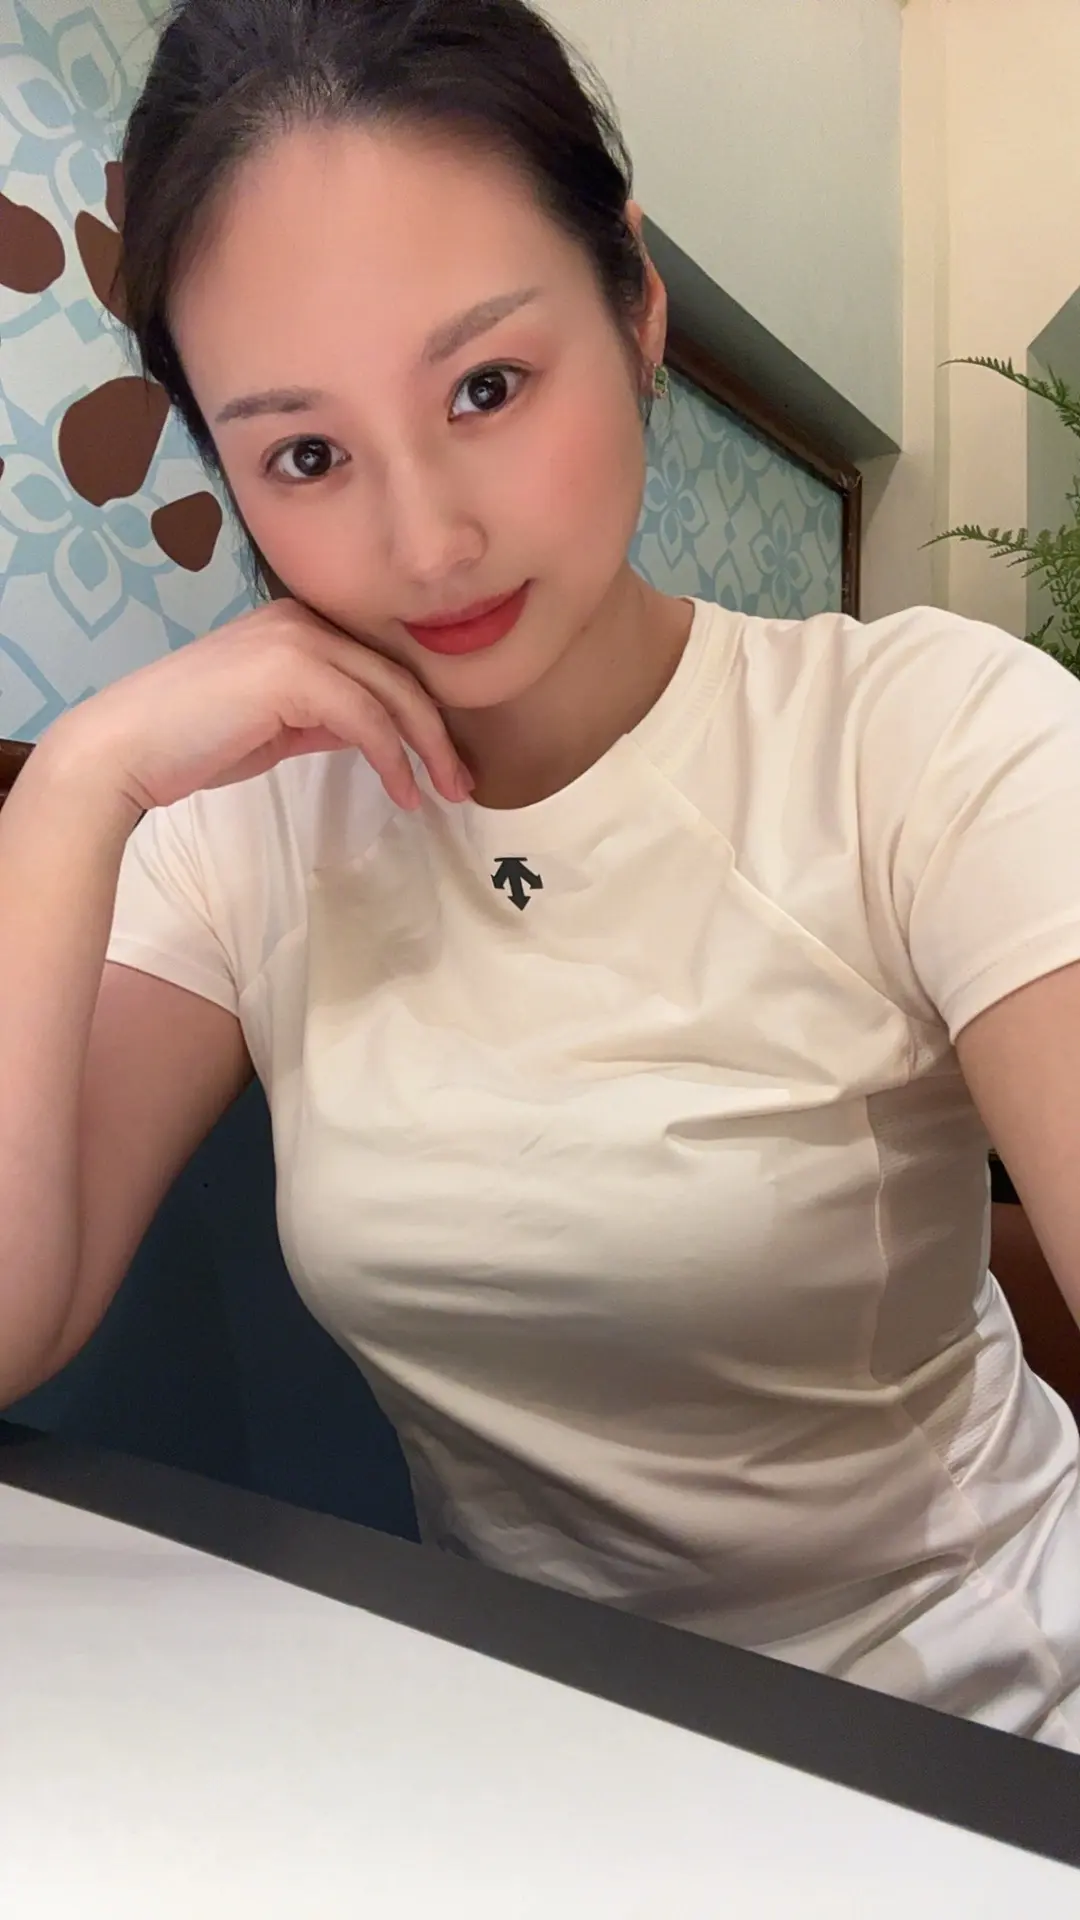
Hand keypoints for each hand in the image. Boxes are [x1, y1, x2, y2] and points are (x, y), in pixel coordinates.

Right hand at [37, 599, 471, 816]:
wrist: (127, 748)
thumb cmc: (192, 742)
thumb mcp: (276, 724)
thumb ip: (326, 718)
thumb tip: (376, 736)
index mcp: (299, 623)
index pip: (380, 663)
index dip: (421, 712)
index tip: (444, 760)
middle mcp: (303, 619)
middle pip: (398, 674)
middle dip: (437, 732)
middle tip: (462, 781)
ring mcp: (299, 640)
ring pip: (392, 694)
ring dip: (427, 750)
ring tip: (446, 793)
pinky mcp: (294, 674)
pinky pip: (367, 720)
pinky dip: (394, 760)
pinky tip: (404, 794)